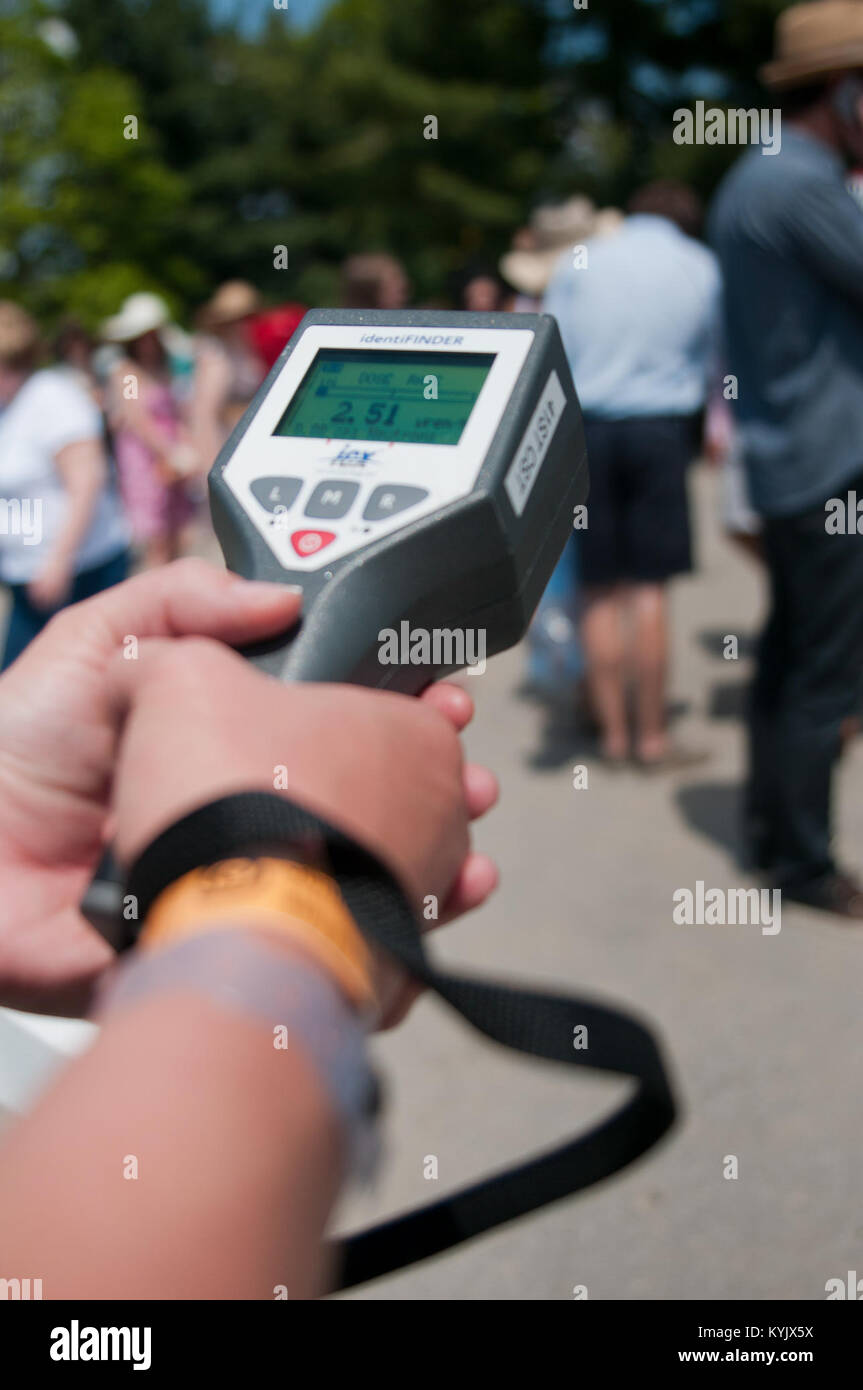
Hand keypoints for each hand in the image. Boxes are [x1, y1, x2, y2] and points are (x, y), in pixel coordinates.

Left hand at [0, 559, 496, 1021]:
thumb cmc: (19, 753)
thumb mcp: (99, 644)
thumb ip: (184, 600)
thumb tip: (284, 597)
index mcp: (224, 736)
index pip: (334, 718)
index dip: (392, 705)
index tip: (438, 695)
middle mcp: (247, 804)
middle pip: (366, 794)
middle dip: (432, 781)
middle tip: (465, 771)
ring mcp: (246, 875)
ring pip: (362, 867)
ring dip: (429, 852)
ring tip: (468, 835)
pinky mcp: (236, 938)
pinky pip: (328, 940)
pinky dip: (393, 929)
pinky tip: (435, 904)